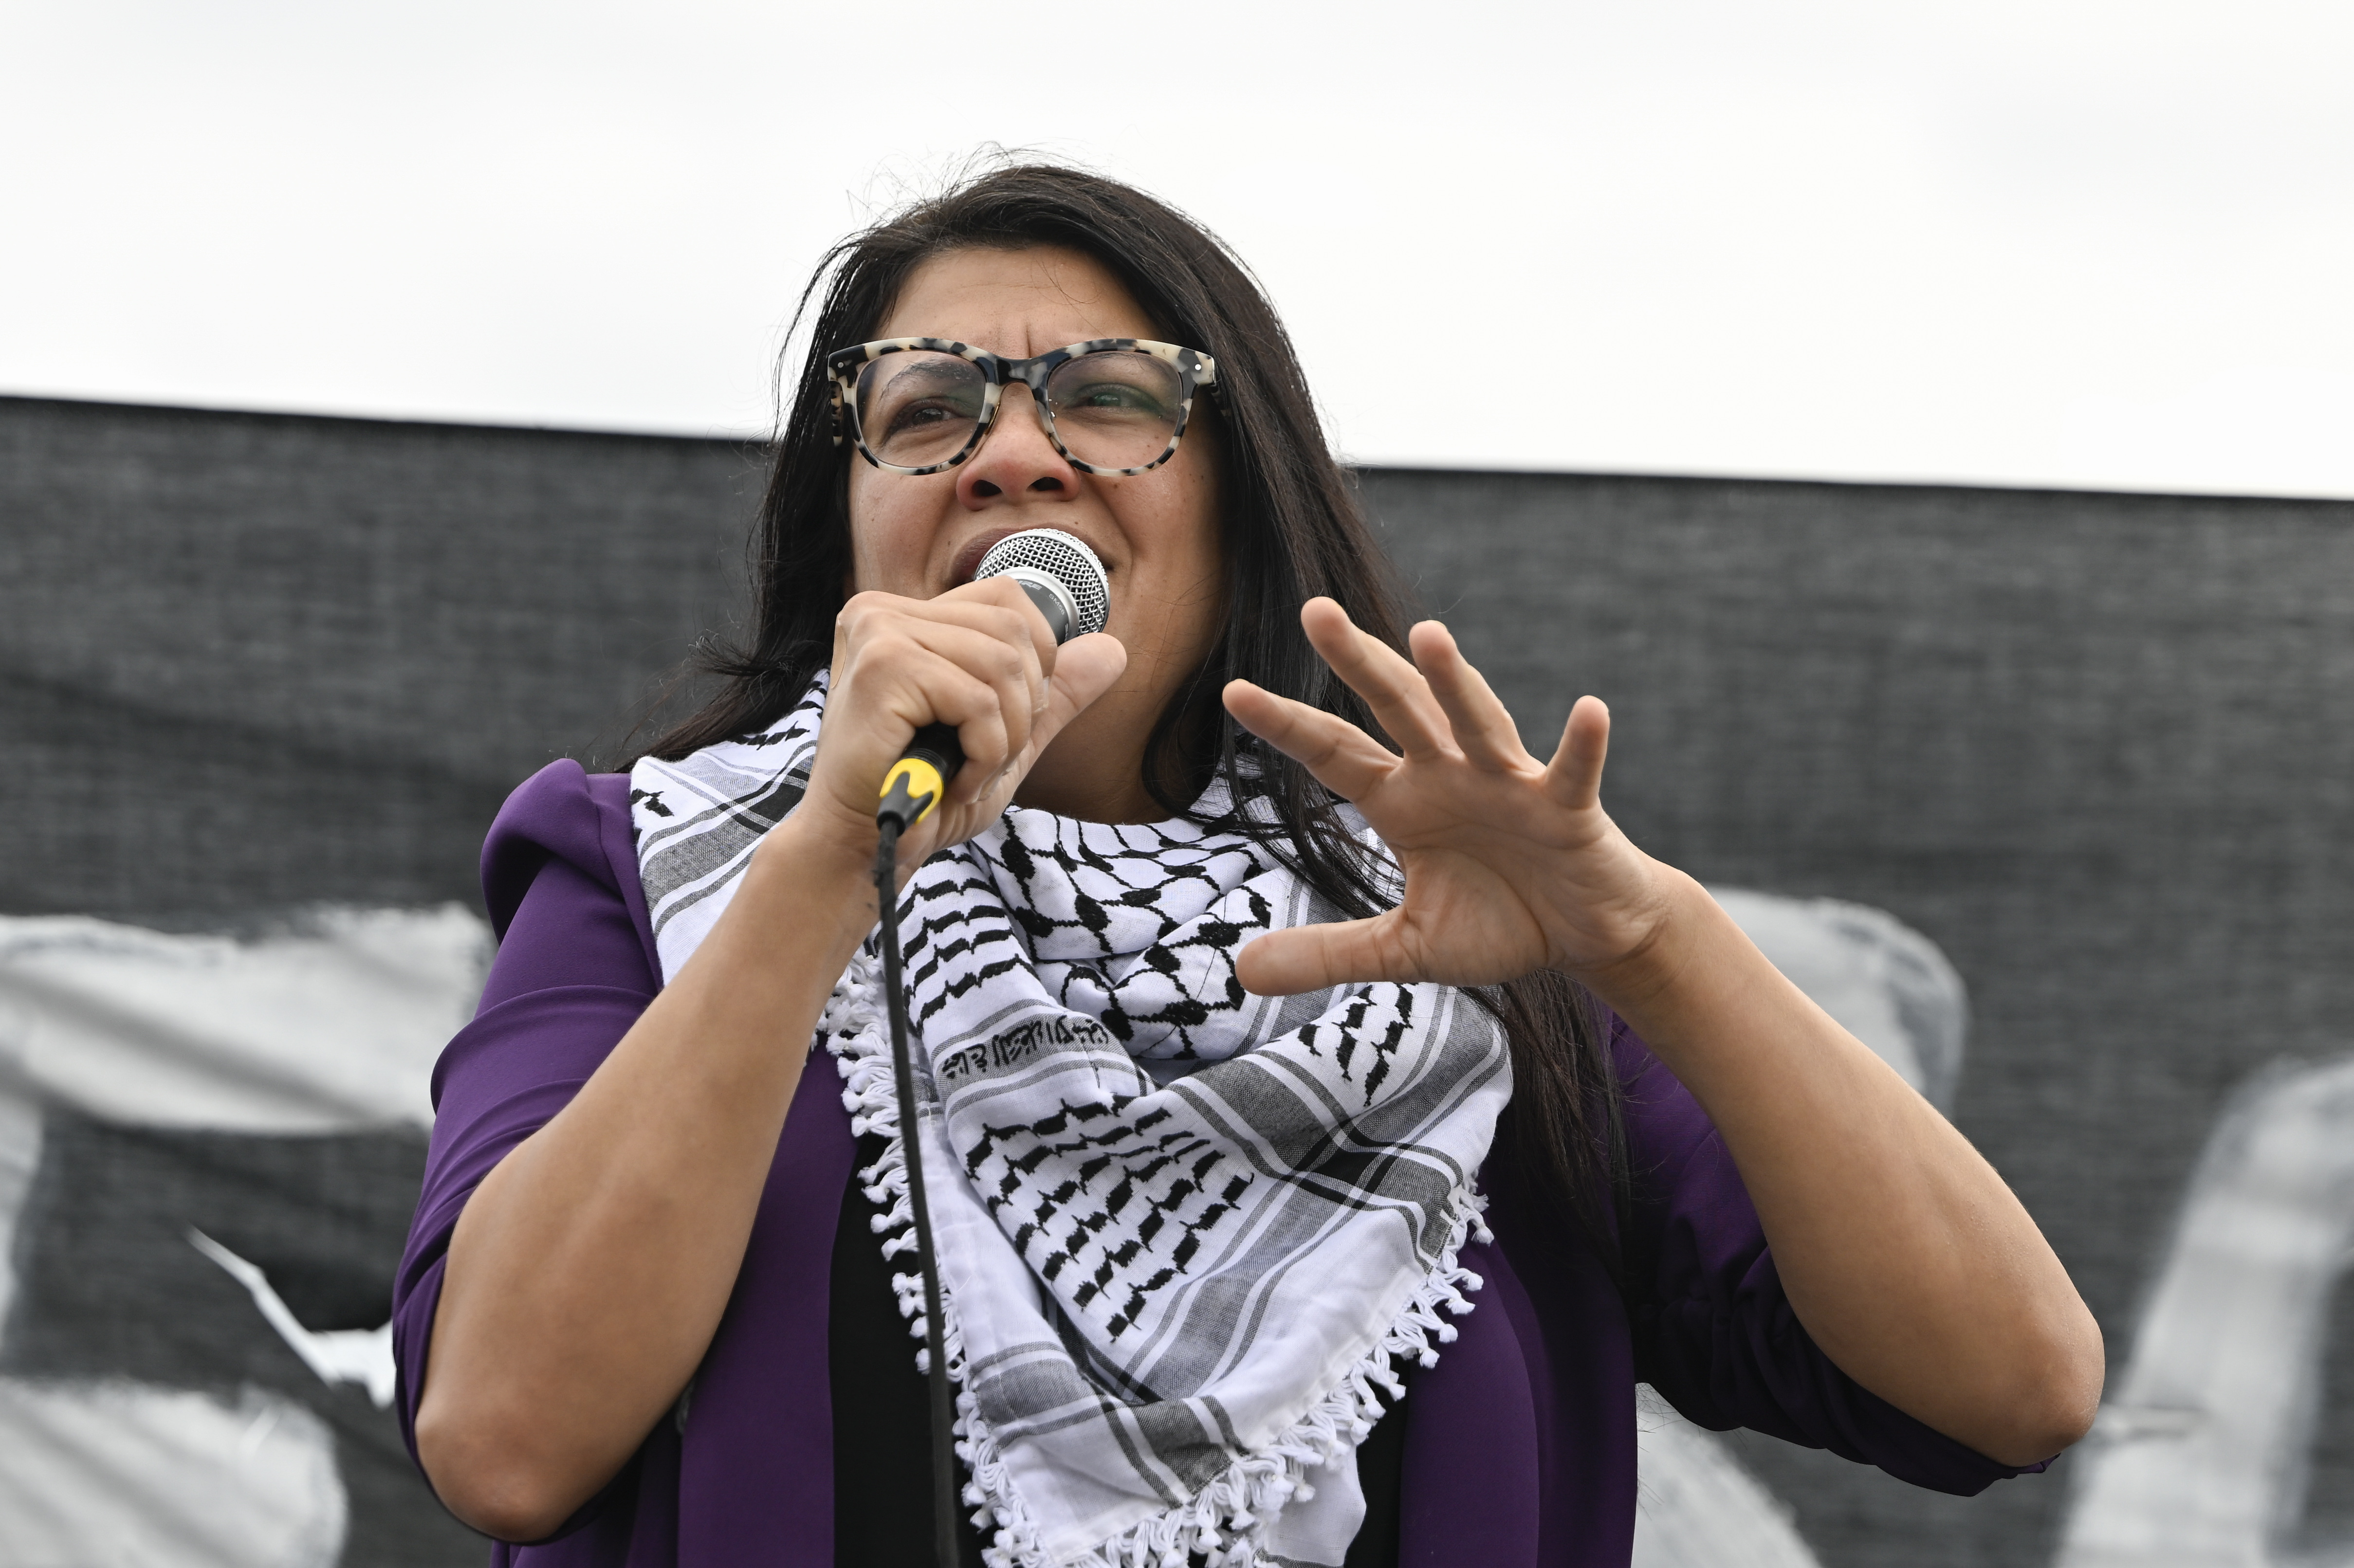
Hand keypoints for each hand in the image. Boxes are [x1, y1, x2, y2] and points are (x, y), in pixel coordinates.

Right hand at [801, 578, 1126, 864]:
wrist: (863, 848)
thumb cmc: (923, 796)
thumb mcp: (1002, 736)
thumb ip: (1051, 693)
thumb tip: (1114, 650)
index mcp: (905, 617)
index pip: (1007, 600)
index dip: (1034, 662)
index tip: (1001, 723)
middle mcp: (883, 610)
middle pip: (1013, 632)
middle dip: (1022, 709)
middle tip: (985, 758)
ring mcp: (878, 632)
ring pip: (1002, 666)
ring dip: (1004, 738)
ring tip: (968, 772)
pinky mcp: (883, 668)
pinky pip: (979, 700)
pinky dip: (984, 754)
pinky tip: (953, 781)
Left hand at [1222, 598, 1674, 996]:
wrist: (1580, 935)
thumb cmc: (1495, 923)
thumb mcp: (1403, 948)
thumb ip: (1328, 953)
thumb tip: (1243, 971)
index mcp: (1402, 801)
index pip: (1333, 754)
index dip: (1287, 726)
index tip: (1233, 691)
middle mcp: (1449, 776)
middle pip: (1396, 709)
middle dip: (1358, 662)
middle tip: (1315, 610)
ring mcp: (1510, 786)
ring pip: (1476, 722)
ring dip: (1455, 681)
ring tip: (1428, 635)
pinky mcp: (1568, 810)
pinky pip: (1572, 773)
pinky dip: (1582, 745)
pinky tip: (1589, 711)